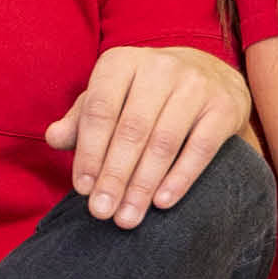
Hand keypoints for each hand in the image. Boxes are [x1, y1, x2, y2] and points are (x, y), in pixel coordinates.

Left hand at [42, 45, 249, 227]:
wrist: (211, 76)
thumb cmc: (145, 94)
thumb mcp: (111, 97)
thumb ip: (81, 119)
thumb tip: (53, 138)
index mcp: (121, 61)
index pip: (99, 110)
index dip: (89, 153)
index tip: (82, 190)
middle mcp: (159, 66)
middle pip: (131, 129)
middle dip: (114, 176)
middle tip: (102, 212)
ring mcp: (195, 84)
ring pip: (164, 142)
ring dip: (143, 184)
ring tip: (127, 217)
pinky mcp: (224, 106)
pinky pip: (200, 148)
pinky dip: (180, 178)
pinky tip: (161, 203)